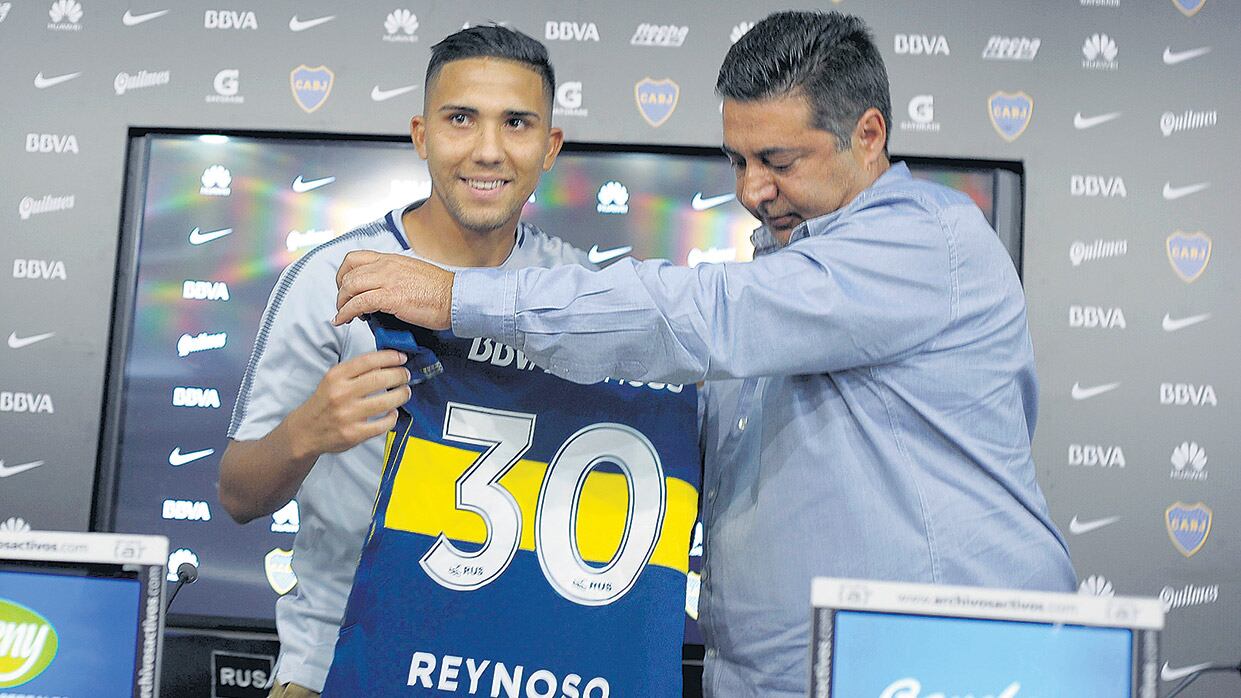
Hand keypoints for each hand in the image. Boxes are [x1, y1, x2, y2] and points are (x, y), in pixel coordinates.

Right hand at [288, 350, 411, 455]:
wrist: (305, 431)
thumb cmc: (324, 402)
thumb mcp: (333, 380)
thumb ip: (355, 371)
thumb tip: (386, 363)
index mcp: (336, 377)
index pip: (368, 361)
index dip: (389, 357)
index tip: (401, 358)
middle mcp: (341, 394)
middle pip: (380, 379)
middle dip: (400, 375)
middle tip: (406, 375)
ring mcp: (348, 415)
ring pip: (386, 402)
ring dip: (401, 395)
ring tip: (405, 392)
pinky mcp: (354, 434)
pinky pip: (383, 424)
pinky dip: (392, 417)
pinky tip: (393, 413)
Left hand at [333, 250, 453, 328]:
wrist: (456, 298)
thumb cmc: (441, 291)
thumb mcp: (414, 274)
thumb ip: (396, 277)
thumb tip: (384, 290)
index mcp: (392, 259)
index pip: (356, 258)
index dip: (344, 273)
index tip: (345, 287)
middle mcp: (387, 265)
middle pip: (348, 273)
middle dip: (340, 291)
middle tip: (343, 304)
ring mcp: (388, 280)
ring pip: (350, 286)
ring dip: (341, 302)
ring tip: (343, 315)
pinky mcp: (390, 297)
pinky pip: (358, 303)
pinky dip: (346, 313)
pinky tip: (344, 320)